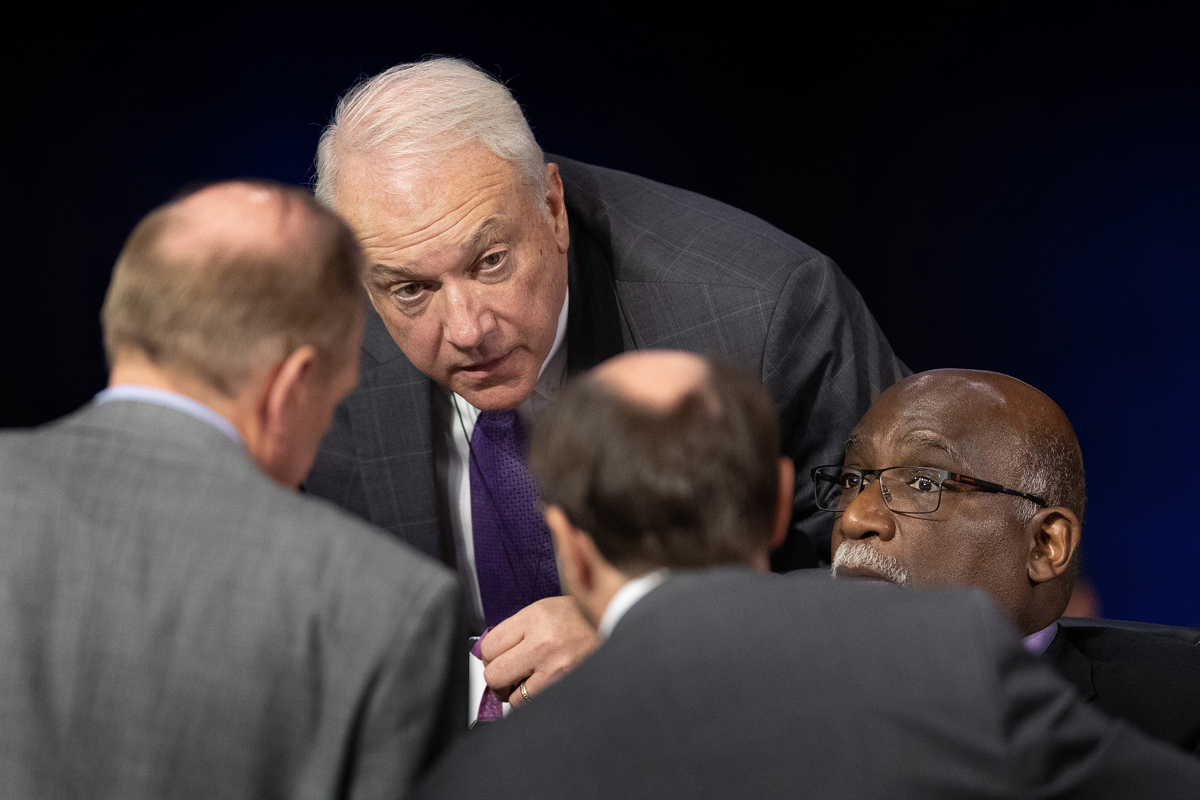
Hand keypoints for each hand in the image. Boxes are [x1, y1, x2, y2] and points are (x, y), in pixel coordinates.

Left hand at [479, 596, 597, 705]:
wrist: (618, 625)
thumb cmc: (582, 619)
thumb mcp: (548, 609)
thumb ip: (518, 627)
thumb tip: (490, 650)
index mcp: (536, 616)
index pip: (489, 645)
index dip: (488, 655)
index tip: (495, 656)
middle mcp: (544, 642)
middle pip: (494, 674)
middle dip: (497, 677)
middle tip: (506, 673)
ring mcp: (556, 668)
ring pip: (512, 696)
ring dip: (515, 692)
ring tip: (527, 681)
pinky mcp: (566, 687)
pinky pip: (534, 704)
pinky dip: (532, 700)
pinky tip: (541, 686)